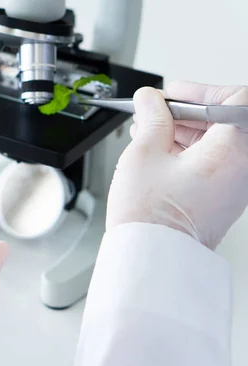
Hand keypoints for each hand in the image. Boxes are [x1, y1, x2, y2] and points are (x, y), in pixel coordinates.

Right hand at [106, 82, 247, 249]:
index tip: (173, 95)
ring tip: (148, 133)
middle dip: (187, 111)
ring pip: (218, 142)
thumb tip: (151, 100)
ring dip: (185, 131)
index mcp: (233, 150)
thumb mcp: (144, 153)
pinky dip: (190, 151)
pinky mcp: (224, 198)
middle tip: (155, 112)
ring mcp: (236, 185)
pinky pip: (214, 162)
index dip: (200, 90)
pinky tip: (159, 153)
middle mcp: (244, 168)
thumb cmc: (151, 216)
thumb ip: (151, 119)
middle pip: (226, 121)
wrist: (152, 257)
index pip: (234, 99)